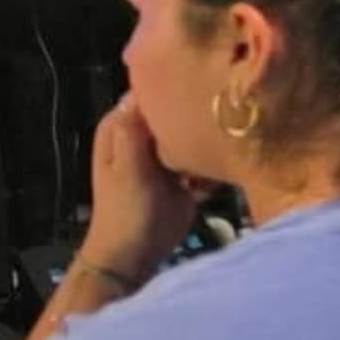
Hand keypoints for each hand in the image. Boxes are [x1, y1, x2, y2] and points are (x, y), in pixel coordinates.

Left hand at [83, 97, 205, 280]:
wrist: (135, 257)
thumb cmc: (125, 212)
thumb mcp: (127, 169)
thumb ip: (133, 131)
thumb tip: (141, 91)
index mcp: (121, 126)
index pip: (148, 91)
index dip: (173, 84)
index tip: (202, 83)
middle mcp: (143, 134)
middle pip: (177, 110)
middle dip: (196, 116)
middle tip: (217, 123)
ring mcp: (165, 154)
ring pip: (194, 134)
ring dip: (208, 143)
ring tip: (215, 156)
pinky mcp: (184, 173)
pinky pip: (204, 159)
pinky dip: (211, 167)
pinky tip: (209, 183)